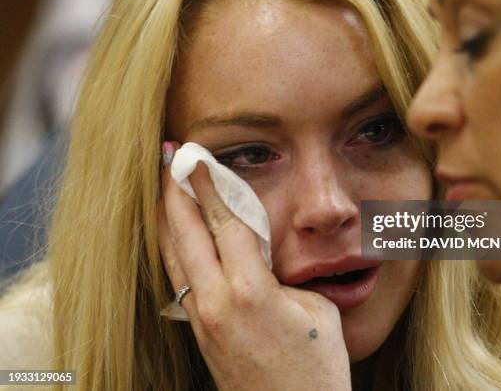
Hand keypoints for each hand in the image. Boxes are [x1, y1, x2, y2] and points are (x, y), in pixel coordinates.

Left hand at [157, 142, 350, 390]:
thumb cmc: (317, 367)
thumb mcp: (315, 309)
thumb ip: (286, 274)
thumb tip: (266, 253)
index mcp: (250, 291)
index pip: (223, 222)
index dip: (208, 184)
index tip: (194, 154)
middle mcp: (216, 302)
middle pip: (185, 232)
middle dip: (173, 189)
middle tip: (167, 155)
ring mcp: (202, 319)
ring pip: (173, 255)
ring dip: (166, 215)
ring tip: (162, 185)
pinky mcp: (198, 332)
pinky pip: (177, 276)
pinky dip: (171, 245)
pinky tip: (171, 233)